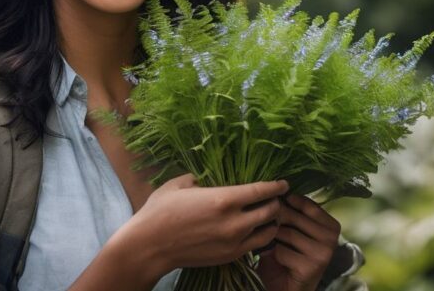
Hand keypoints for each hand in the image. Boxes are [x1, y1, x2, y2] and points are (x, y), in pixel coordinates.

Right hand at [118, 173, 288, 278]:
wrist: (149, 247)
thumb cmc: (160, 211)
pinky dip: (260, 237)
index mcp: (223, 199)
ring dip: (271, 222)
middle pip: (270, 211)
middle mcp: (234, 222)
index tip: (283, 183)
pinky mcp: (229, 256)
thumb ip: (200, 177)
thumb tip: (208, 176)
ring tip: (268, 216)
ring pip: (268, 231)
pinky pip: (256, 247)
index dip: (276, 186)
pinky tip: (255, 231)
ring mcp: (233, 242)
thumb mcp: (180, 184)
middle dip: (276, 203)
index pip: (262, 191)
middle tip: (275, 198)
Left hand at [256, 193, 341, 290]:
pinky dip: (273, 255)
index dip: (288, 202)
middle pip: (294, 217)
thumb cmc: (289, 256)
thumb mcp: (292, 230)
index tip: (277, 202)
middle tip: (266, 222)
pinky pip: (282, 251)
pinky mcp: (311, 266)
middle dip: (276, 219)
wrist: (288, 287)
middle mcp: (331, 238)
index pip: (308, 204)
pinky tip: (275, 259)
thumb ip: (290, 215)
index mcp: (331, 225)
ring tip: (270, 242)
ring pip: (287, 233)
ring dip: (273, 238)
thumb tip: (276, 194)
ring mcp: (323, 253)